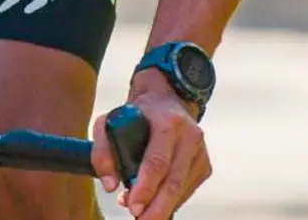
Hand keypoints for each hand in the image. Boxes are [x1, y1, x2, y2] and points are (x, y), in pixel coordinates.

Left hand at [91, 73, 210, 218]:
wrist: (165, 100)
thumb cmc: (135, 113)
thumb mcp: (111, 120)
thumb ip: (102, 150)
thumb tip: (110, 186)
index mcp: (167, 121)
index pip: (158, 161)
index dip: (146, 187)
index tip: (132, 206)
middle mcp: (189, 136)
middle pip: (173, 181)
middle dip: (156, 207)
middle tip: (139, 219)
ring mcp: (200, 152)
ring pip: (182, 189)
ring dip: (162, 207)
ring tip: (142, 215)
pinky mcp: (204, 165)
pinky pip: (187, 190)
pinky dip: (171, 201)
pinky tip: (155, 204)